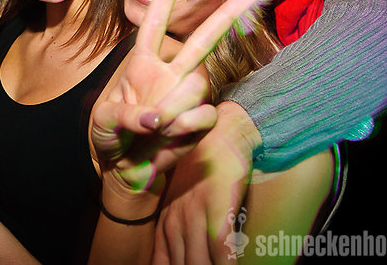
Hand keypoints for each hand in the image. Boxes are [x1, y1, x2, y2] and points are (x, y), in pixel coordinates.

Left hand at [92, 0, 257, 195]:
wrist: (125, 169)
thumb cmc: (110, 136)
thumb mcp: (104, 122)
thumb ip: (125, 116)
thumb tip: (154, 118)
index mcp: (142, 63)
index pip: (155, 22)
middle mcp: (168, 74)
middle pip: (200, 40)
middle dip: (225, 16)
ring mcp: (186, 97)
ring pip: (198, 84)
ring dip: (175, 105)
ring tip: (155, 125)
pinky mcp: (198, 121)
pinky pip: (203, 114)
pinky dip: (185, 125)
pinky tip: (169, 135)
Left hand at [153, 102, 259, 264]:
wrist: (221, 135)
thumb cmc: (204, 166)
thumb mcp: (181, 195)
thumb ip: (177, 221)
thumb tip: (180, 248)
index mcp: (167, 218)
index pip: (161, 258)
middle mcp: (177, 220)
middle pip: (180, 263)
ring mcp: (197, 215)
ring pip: (198, 262)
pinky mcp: (219, 210)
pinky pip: (220, 247)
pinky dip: (225, 263)